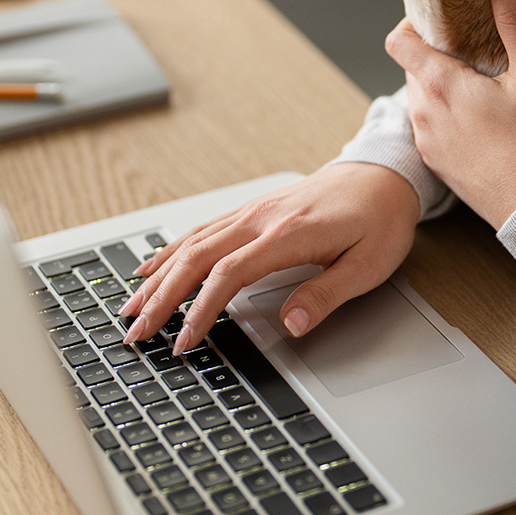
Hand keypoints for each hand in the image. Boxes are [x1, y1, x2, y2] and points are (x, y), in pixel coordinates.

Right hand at [119, 162, 419, 351]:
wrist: (383, 174)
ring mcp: (254, 211)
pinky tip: (154, 265)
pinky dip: (173, 250)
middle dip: (161, 297)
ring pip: (193, 242)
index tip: (182, 340)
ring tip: (132, 306)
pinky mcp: (253, 210)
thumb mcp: (368, 265)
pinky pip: (203, 230)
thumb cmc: (380, 219)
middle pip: (197, 257)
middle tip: (135, 331)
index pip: (229, 274)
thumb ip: (326, 295)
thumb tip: (290, 326)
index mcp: (289, 233)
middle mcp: (262, 218)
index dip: (200, 310)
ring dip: (160, 275)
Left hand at [385, 0, 515, 229]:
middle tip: (476, 51)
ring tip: (482, 86)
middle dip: (437, 54)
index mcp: (439, 84)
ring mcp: (426, 142)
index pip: (398, 40)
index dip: (416, 24)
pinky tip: (483, 121)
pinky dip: (447, 116)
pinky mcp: (437, 165)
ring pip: (421, 98)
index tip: (447, 20)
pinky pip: (430, 128)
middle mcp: (422, 112)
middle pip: (412, 67)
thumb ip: (514, 18)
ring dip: (442, 86)